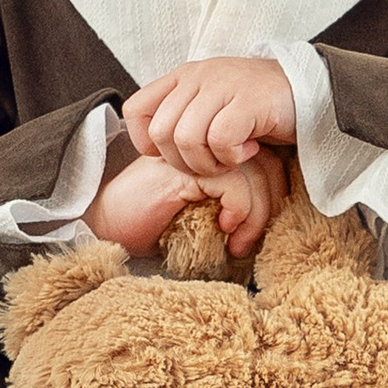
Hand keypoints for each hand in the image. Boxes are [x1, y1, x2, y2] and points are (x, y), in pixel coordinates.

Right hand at [85, 145, 290, 257]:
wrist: (111, 226)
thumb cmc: (156, 223)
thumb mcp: (207, 214)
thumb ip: (235, 202)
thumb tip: (277, 215)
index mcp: (215, 149)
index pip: (266, 158)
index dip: (274, 194)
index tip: (259, 230)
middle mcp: (207, 144)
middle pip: (266, 161)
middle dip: (271, 204)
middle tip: (251, 241)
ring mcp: (194, 153)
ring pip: (254, 170)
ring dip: (256, 213)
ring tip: (240, 242)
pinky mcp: (183, 169)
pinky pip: (233, 181)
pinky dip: (239, 208)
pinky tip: (224, 227)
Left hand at [123, 54, 296, 178]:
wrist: (311, 91)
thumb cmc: (259, 108)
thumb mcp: (213, 106)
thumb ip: (184, 117)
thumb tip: (154, 147)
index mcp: (183, 76)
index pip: (136, 109)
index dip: (145, 142)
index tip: (174, 155)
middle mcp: (198, 76)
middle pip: (161, 132)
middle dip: (182, 162)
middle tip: (211, 163)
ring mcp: (222, 85)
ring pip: (186, 138)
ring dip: (208, 162)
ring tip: (231, 157)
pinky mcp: (247, 100)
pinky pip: (219, 140)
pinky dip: (232, 157)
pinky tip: (249, 149)